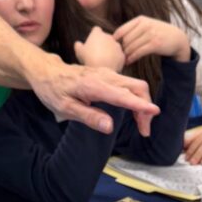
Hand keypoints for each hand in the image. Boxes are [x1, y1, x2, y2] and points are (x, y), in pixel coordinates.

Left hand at [29, 56, 156, 136]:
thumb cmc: (53, 90)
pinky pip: (129, 85)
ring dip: (143, 104)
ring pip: (136, 86)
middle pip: (137, 88)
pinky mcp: (109, 75)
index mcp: (94, 85)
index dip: (140, 105)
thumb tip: (109, 127)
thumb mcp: (65, 108)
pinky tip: (134, 112)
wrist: (46, 70)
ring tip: (141, 125)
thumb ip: (88, 116)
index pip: (123, 95)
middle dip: (145, 108)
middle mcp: (105, 76)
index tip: (154, 112)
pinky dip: (137, 98)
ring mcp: (108, 74)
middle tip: (144, 131)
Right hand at [74, 26, 125, 72]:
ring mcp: (117, 45)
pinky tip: (109, 66)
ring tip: (103, 61)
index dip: (94, 35)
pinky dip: (115, 60)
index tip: (92, 42)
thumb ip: (78, 45)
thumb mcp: (79, 52)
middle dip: (103, 43)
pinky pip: (118, 56)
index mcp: (97, 34)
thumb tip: (78, 43)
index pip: (96, 30)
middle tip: (97, 54)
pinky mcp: (122, 55)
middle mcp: (109, 36)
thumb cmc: (88, 59)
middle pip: (106, 38)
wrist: (102, 70)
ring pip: (113, 47)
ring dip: (110, 51)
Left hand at [113, 16, 190, 63]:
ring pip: (131, 47)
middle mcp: (145, 25)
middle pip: (125, 40)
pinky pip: (138, 52)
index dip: (115, 41)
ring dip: (126, 55)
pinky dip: (132, 58)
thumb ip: (133, 29)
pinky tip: (129, 61)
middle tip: (119, 56)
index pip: (121, 30)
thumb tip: (115, 38)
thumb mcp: (147, 26)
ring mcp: (150, 34)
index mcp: (140, 20)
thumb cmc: (158, 33)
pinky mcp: (155, 44)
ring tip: (123, 60)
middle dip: (121, 49)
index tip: (113, 48)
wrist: (177, 38)